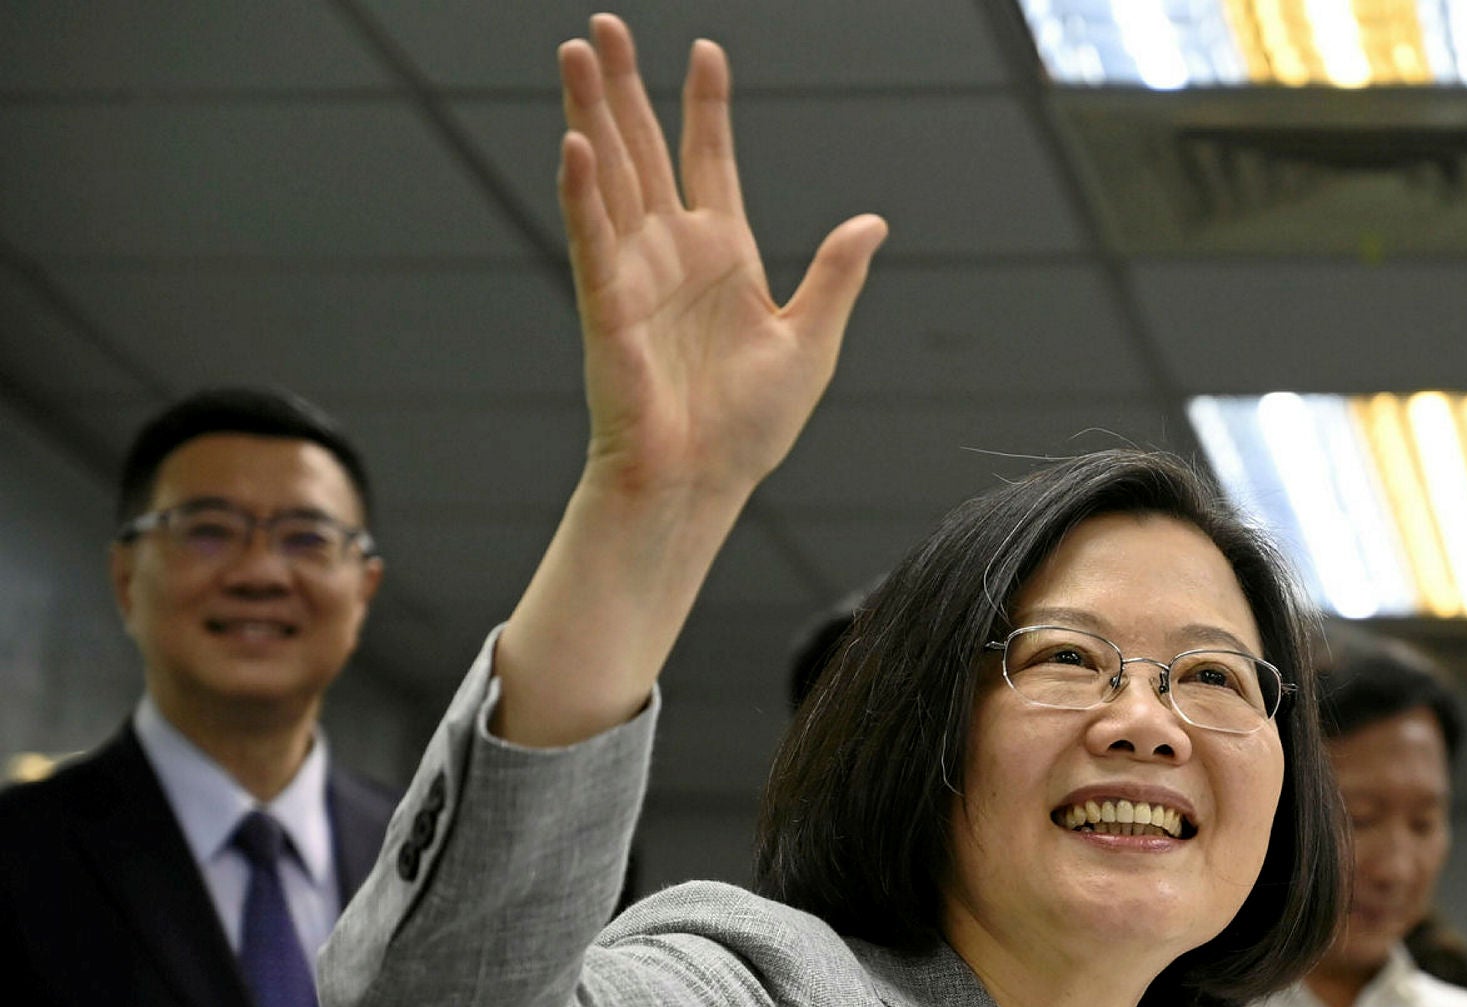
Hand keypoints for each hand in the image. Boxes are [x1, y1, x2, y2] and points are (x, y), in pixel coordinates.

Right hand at [560, 13, 883, 509]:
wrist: (703, 482)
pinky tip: (576, 141)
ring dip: (592, 113)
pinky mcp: (607, 303)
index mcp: (725, 255)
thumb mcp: (810, 341)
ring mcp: (636, 271)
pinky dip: (583, 190)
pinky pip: (592, 236)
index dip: (707, 107)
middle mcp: (674, 252)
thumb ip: (834, 276)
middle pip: (646, 149)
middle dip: (625, 87)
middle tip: (604, 26)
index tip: (706, 51)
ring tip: (576, 52)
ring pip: (610, 174)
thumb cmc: (751, 428)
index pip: (710, 161)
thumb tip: (872, 222)